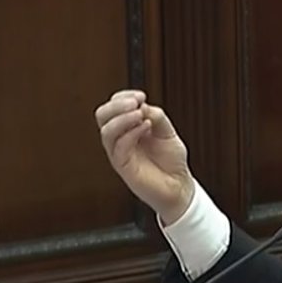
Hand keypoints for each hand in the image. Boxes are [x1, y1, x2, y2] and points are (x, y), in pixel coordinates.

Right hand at [94, 89, 193, 223]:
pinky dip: (131, 133)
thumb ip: (156, 116)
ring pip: (107, 131)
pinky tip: (146, 127)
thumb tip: (142, 106)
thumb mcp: (168, 132)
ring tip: (140, 113)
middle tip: (135, 103)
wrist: (178, 186)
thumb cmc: (172, 160)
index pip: (113, 106)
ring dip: (122, 118)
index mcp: (128, 127)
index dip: (123, 97)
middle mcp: (120, 139)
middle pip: (102, 116)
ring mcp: (120, 152)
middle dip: (116, 105)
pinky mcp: (123, 166)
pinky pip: (119, 147)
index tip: (141, 96)